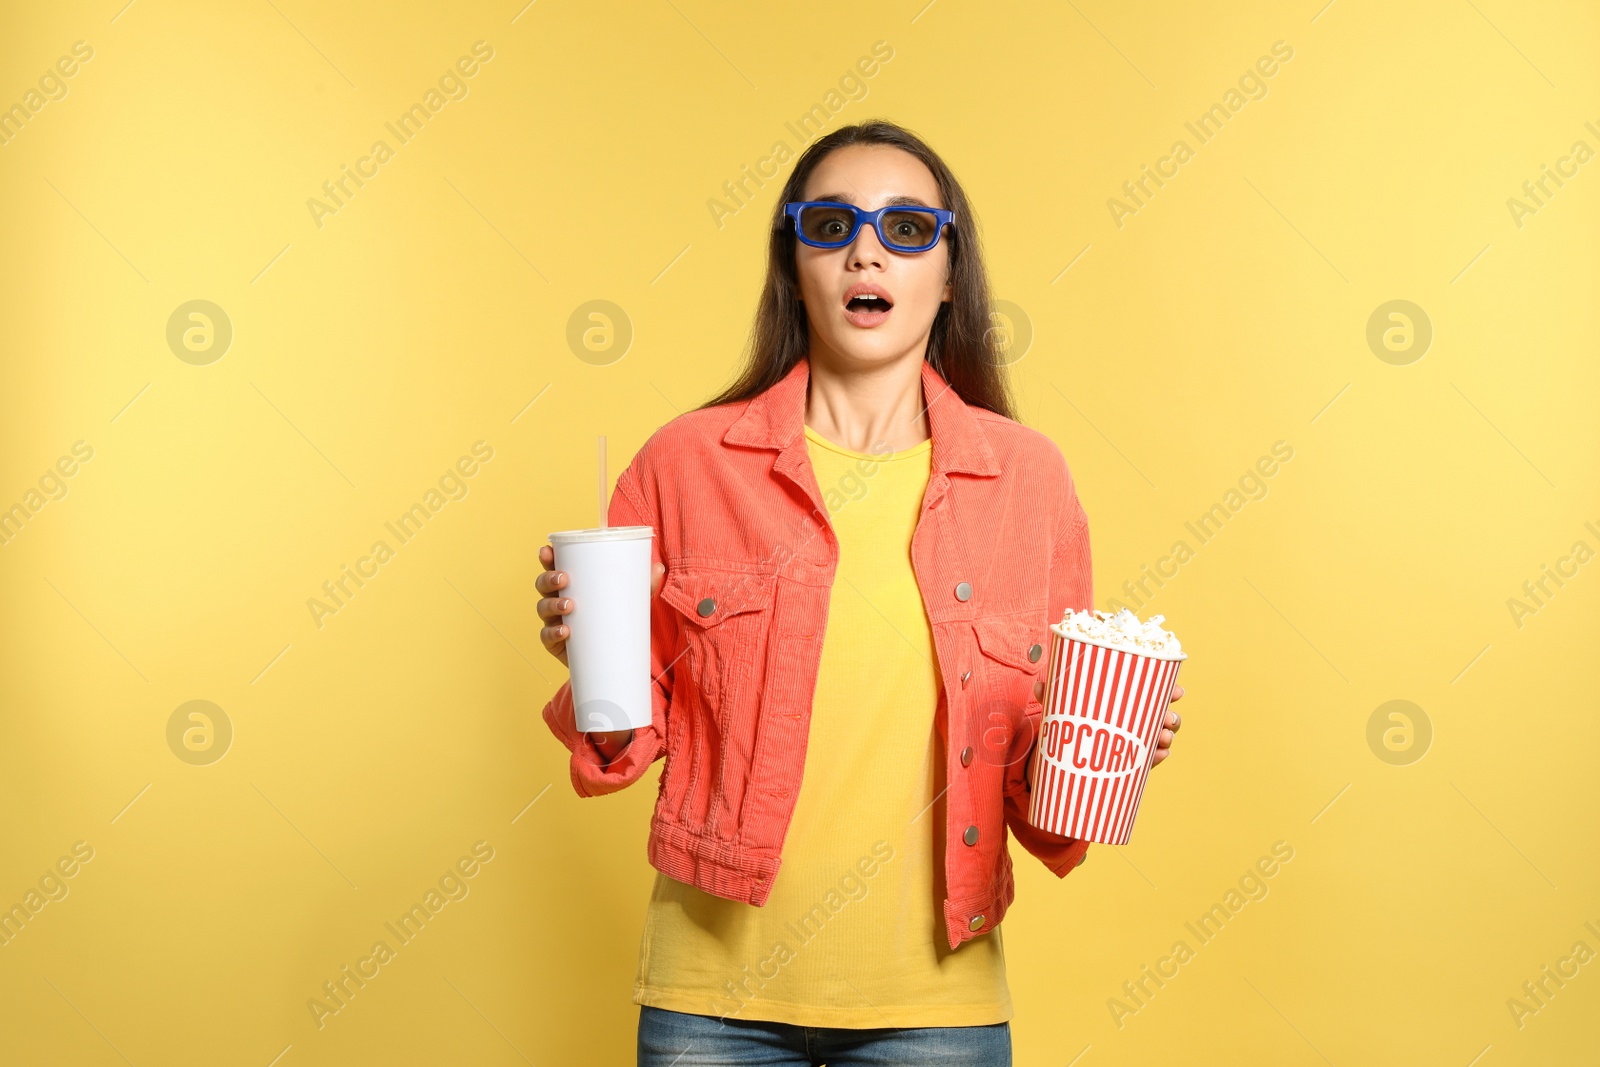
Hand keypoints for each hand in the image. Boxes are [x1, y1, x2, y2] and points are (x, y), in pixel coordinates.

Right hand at [537, 544, 665, 751]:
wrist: (613, 657)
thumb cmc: (616, 618)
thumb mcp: (630, 599)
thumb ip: (643, 584)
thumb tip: (658, 567)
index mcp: (572, 583)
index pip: (554, 566)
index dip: (547, 558)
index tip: (547, 550)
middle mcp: (557, 599)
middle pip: (543, 585)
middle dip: (549, 579)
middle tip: (564, 579)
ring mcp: (554, 621)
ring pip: (543, 608)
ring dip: (552, 604)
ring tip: (569, 605)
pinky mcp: (556, 643)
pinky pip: (546, 637)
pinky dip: (552, 633)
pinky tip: (564, 632)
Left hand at [1030, 680, 1185, 768]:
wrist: (1063, 753)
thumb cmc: (1071, 722)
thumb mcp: (1063, 708)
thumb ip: (1054, 696)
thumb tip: (1041, 686)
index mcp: (1125, 704)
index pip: (1154, 694)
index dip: (1171, 691)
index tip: (1179, 691)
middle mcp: (1136, 722)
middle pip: (1164, 717)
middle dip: (1171, 717)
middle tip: (1167, 720)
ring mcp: (1136, 744)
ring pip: (1161, 739)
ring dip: (1167, 737)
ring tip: (1162, 739)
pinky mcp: (1130, 764)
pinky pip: (1150, 762)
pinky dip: (1157, 758)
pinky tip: (1160, 755)